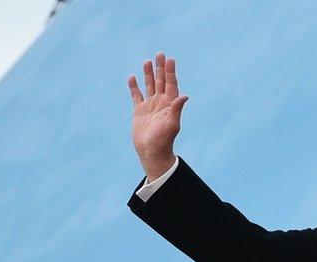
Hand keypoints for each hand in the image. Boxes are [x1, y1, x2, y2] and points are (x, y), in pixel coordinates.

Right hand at [127, 52, 188, 179]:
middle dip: (160, 68)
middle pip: (160, 82)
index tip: (170, 59)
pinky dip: (134, 87)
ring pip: (149, 86)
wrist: (152, 152)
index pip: (171, 84)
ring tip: (147, 62)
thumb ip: (176, 109)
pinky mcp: (139, 112)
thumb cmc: (164, 140)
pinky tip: (132, 77)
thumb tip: (184, 96)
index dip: (170, 72)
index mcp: (169, 104)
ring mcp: (150, 106)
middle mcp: (160, 103)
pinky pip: (136, 96)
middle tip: (160, 54)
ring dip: (148, 74)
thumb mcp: (172, 124)